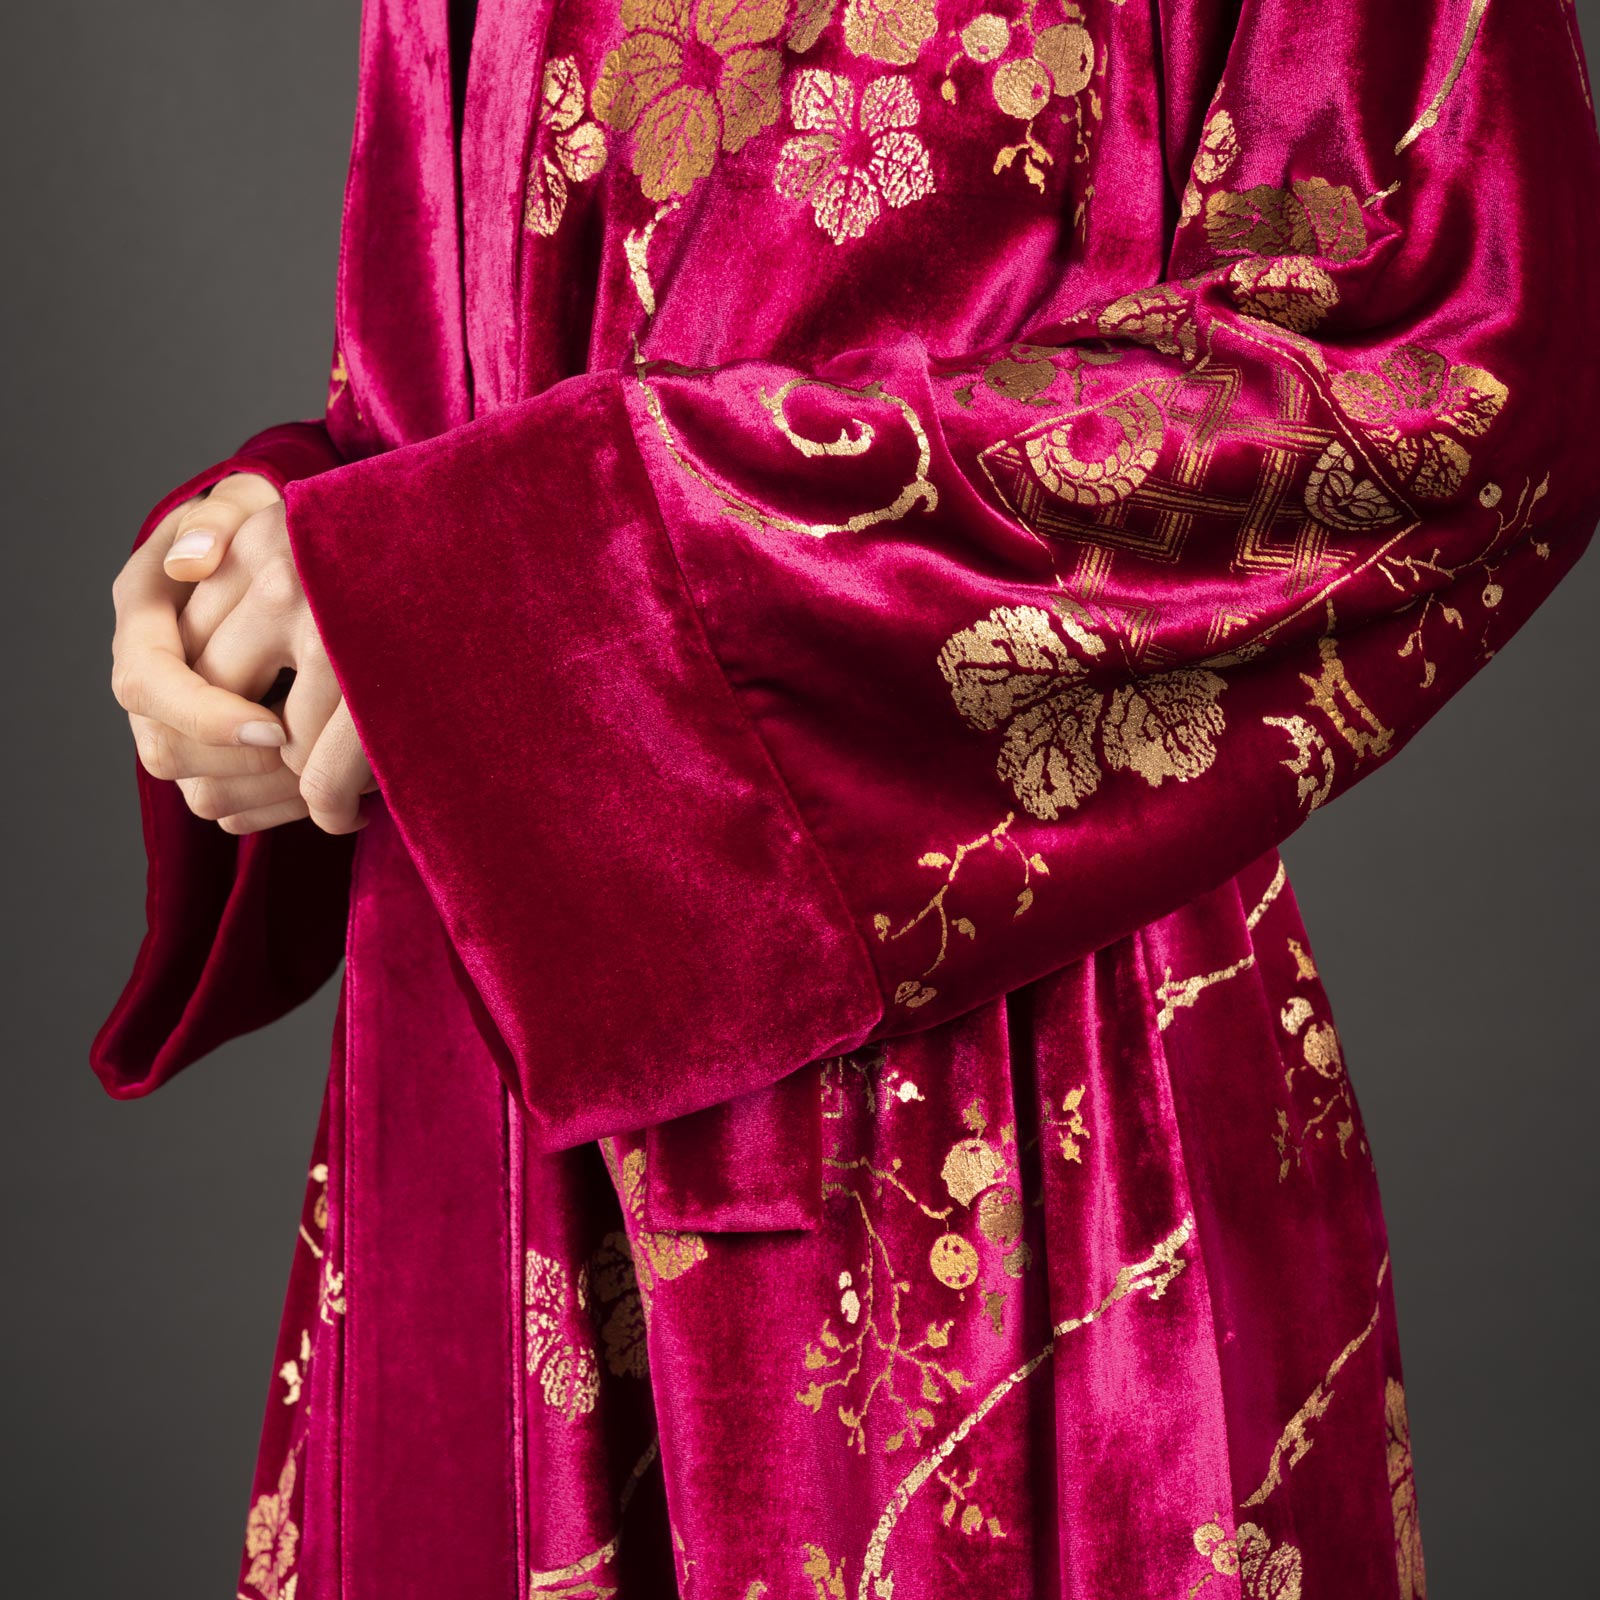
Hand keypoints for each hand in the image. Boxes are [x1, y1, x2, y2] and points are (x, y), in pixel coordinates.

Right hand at [111, 472, 373, 834]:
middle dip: (245, 767)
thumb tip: (190, 562)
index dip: (207, 715)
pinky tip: (335, 795)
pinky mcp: (208, 747)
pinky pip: (227, 801)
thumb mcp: (244, 507)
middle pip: (167, 751)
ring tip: (339, 787)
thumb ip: (217, 522)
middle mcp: (147, 668)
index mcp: (143, 610)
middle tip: (322, 768)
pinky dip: (278, 807)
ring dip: (266, 796)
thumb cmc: (266, 523)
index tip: (277, 729)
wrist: (283, 555)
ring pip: (198, 786)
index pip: (150, 685)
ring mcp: (173, 714)